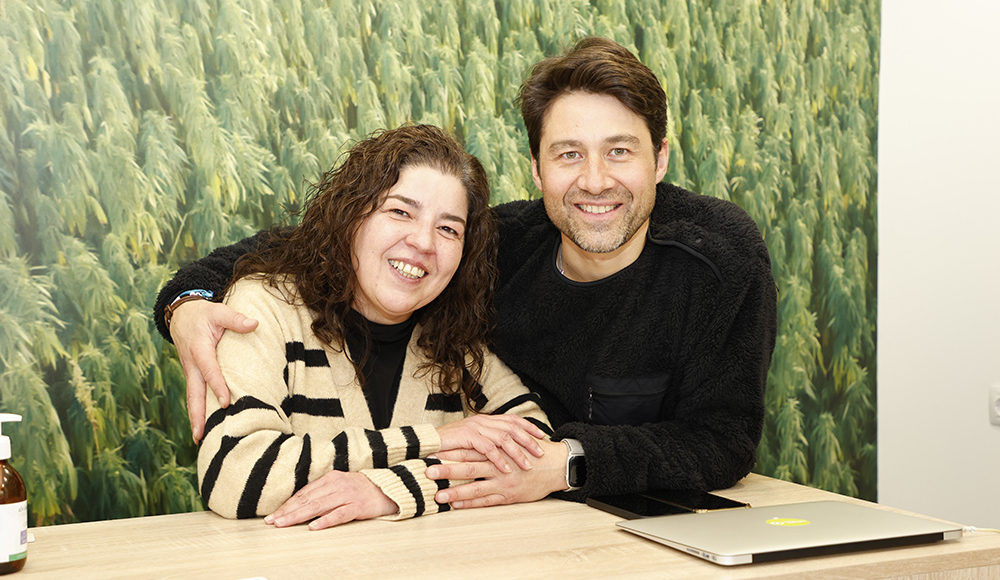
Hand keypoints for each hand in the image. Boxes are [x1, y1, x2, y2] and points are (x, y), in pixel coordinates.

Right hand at [169, 299, 257, 441]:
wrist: (180, 314)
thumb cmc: (203, 314)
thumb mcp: (218, 310)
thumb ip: (235, 319)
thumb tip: (254, 324)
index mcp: (199, 349)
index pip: (209, 370)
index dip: (218, 386)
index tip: (227, 402)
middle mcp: (192, 364)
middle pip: (194, 393)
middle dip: (197, 415)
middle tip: (200, 436)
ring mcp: (190, 371)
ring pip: (192, 397)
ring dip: (195, 418)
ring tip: (199, 439)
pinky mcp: (192, 374)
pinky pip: (195, 394)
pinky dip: (197, 410)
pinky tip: (203, 425)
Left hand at [264, 471, 397, 529]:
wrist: (387, 488)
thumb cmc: (360, 489)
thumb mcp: (339, 485)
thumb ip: (321, 492)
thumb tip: (298, 504)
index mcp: (330, 478)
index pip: (304, 493)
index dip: (287, 504)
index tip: (273, 515)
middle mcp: (336, 485)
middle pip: (307, 499)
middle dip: (288, 511)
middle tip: (273, 521)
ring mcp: (347, 495)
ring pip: (318, 506)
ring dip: (299, 516)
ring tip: (285, 523)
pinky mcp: (357, 506)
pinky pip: (339, 514)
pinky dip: (325, 520)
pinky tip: (313, 526)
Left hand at [426, 438, 568, 508]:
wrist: (556, 466)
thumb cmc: (533, 453)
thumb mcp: (515, 441)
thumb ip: (496, 441)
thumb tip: (475, 439)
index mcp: (498, 449)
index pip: (470, 449)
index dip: (451, 450)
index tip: (433, 451)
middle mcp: (499, 465)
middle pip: (468, 466)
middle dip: (447, 469)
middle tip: (428, 471)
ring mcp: (503, 482)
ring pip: (475, 487)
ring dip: (455, 491)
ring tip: (437, 495)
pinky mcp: (508, 495)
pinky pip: (486, 500)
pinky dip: (470, 503)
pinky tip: (456, 505)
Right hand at [435, 414, 545, 473]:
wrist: (426, 442)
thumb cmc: (449, 444)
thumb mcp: (471, 440)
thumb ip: (486, 441)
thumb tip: (504, 448)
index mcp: (485, 419)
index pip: (512, 420)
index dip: (528, 427)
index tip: (542, 436)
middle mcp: (483, 421)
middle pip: (512, 427)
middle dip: (528, 440)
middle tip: (541, 452)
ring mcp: (475, 427)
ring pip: (503, 438)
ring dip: (517, 452)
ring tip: (528, 464)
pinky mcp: (467, 436)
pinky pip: (488, 448)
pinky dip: (499, 459)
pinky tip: (507, 469)